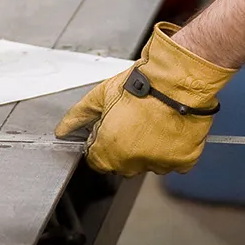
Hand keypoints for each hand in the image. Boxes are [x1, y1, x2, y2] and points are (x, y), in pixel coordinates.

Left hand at [55, 22, 235, 176]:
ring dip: (148, 149)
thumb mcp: (101, 95)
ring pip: (147, 163)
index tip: (110, 127)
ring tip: (153, 122)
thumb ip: (78, 116)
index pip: (96, 159)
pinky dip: (170, 149)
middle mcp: (132, 163)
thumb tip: (62, 130)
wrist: (178, 81)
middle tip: (133, 121)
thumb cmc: (141, 85)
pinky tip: (168, 128)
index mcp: (108, 150)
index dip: (100, 141)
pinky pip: (172, 162)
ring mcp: (158, 164)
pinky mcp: (182, 162)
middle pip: (121, 164)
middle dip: (123, 147)